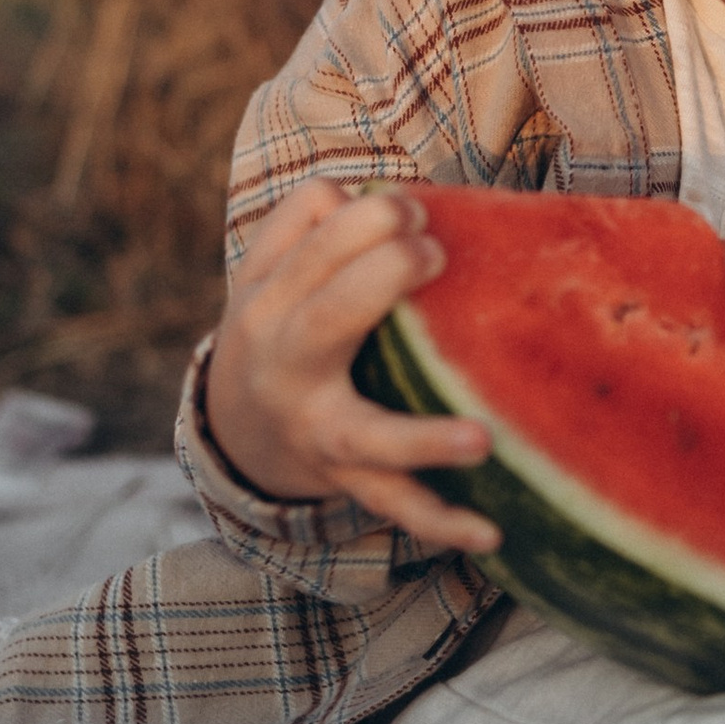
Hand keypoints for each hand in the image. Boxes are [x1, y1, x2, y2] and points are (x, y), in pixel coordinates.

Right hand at [201, 182, 498, 553]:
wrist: (234, 432)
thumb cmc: (278, 327)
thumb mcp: (269, 270)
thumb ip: (306, 218)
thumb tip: (375, 190)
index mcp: (269, 301)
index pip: (316, 244)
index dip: (373, 216)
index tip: (419, 212)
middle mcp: (287, 365)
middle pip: (327, 319)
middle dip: (381, 279)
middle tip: (434, 256)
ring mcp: (317, 430)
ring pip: (365, 436)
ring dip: (422, 439)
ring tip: (480, 438)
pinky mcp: (347, 479)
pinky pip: (395, 505)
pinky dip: (440, 523)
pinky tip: (490, 533)